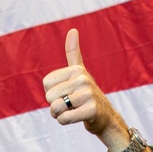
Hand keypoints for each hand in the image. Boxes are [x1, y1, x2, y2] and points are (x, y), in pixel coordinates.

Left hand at [42, 28, 126, 145]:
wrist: (105, 117)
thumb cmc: (86, 95)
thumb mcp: (79, 72)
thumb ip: (73, 53)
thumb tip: (73, 30)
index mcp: (76, 69)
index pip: (46, 84)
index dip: (52, 93)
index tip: (66, 93)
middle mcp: (83, 79)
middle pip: (49, 97)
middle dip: (55, 105)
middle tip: (70, 105)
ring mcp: (88, 94)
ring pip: (56, 108)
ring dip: (60, 114)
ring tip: (73, 110)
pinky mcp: (91, 110)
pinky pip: (64, 119)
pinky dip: (65, 121)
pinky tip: (77, 117)